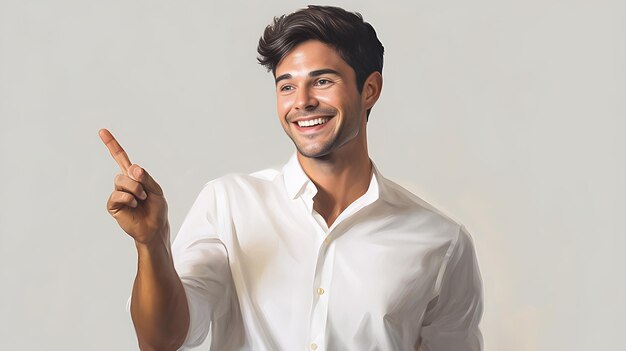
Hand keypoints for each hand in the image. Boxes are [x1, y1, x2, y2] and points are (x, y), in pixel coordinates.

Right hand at [99, 129, 168, 244]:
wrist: (154, 228)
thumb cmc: (156, 209)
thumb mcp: (156, 190)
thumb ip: (146, 178)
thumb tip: (133, 169)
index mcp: (134, 176)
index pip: (120, 157)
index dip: (112, 144)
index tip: (102, 131)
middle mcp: (123, 183)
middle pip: (124, 172)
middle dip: (138, 181)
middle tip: (145, 193)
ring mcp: (117, 194)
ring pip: (121, 181)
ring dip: (135, 190)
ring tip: (141, 200)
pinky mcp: (113, 205)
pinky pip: (118, 195)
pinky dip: (129, 199)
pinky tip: (134, 206)